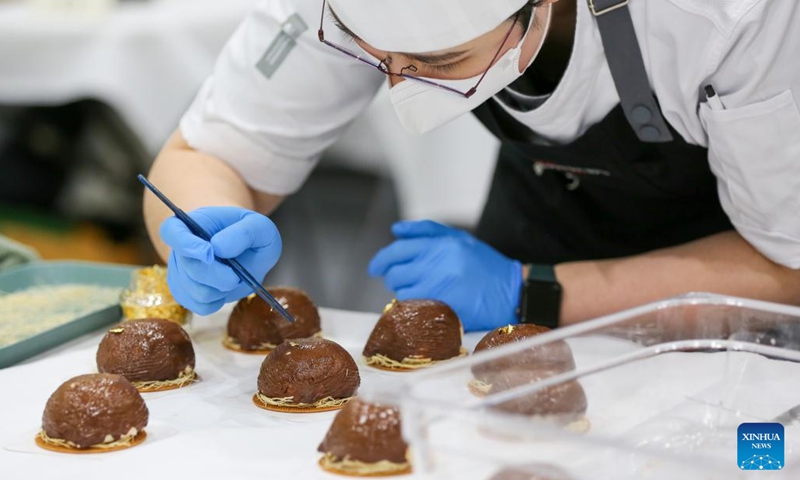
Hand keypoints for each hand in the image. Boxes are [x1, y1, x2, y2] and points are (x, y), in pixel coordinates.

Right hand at [159, 206, 281, 314]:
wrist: (248, 252)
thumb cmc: (251, 235)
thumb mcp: (259, 226)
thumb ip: (243, 233)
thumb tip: (218, 248)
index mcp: (193, 224)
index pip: (171, 230)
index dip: (186, 244)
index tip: (209, 253)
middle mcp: (180, 248)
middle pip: (189, 267)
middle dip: (219, 275)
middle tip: (237, 274)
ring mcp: (180, 272)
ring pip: (195, 291)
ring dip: (221, 289)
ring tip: (233, 278)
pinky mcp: (186, 293)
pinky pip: (199, 306)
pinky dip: (218, 302)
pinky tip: (224, 290)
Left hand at [368, 220, 521, 330]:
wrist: (513, 292)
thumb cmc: (485, 265)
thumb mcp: (459, 238)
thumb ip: (426, 231)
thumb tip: (395, 231)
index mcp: (441, 245)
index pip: (398, 250)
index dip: (381, 260)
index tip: (374, 268)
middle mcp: (438, 265)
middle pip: (395, 274)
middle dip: (395, 278)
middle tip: (404, 281)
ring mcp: (440, 288)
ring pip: (402, 293)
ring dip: (406, 294)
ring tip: (422, 292)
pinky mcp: (444, 309)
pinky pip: (414, 310)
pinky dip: (415, 308)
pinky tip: (426, 305)